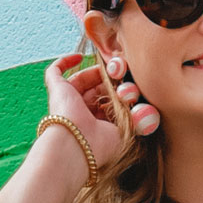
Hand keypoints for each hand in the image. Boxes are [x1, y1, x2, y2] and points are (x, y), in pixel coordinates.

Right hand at [45, 51, 159, 169]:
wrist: (76, 145)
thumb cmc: (101, 145)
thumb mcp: (126, 132)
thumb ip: (136, 118)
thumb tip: (146, 108)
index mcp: (95, 126)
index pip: (107, 103)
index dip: (118, 93)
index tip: (130, 86)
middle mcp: (80, 114)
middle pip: (96, 89)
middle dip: (109, 80)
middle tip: (122, 71)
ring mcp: (66, 102)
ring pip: (81, 79)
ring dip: (96, 71)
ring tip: (111, 66)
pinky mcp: (56, 90)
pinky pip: (56, 71)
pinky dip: (66, 61)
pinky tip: (79, 57)